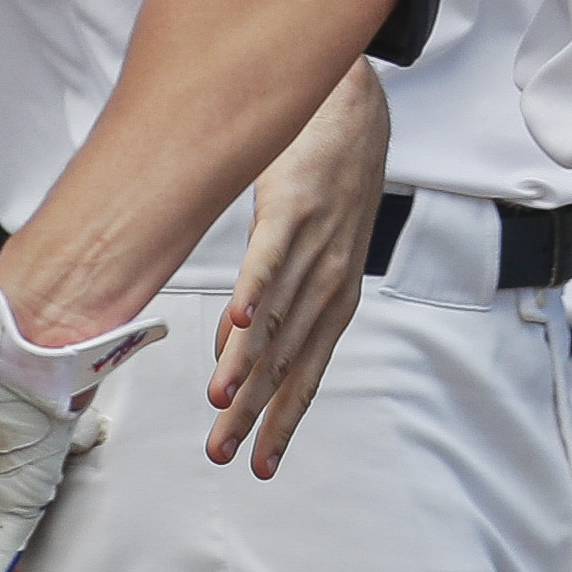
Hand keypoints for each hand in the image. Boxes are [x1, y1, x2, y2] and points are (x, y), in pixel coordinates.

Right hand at [208, 64, 388, 475]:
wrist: (352, 107)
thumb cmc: (322, 180)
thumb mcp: (298, 251)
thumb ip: (267, 302)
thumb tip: (229, 348)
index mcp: (333, 298)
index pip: (305, 373)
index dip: (282, 421)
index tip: (260, 464)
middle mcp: (328, 281)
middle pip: (285, 357)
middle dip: (255, 412)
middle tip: (224, 452)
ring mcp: (312, 245)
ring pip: (275, 316)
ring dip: (246, 363)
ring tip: (219, 405)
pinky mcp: (293, 206)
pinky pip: (271, 256)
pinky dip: (255, 291)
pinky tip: (235, 322)